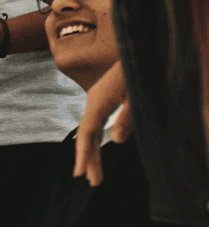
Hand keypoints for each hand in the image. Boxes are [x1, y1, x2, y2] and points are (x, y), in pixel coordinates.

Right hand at [74, 62, 132, 185]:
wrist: (143, 45)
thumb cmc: (144, 67)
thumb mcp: (141, 94)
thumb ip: (129, 117)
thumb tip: (116, 141)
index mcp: (100, 101)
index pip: (88, 133)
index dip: (85, 155)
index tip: (82, 175)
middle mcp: (95, 100)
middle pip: (86, 134)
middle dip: (88, 159)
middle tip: (93, 182)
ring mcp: (99, 99)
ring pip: (90, 129)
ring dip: (91, 151)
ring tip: (93, 171)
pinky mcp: (106, 97)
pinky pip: (96, 122)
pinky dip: (95, 139)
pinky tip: (96, 147)